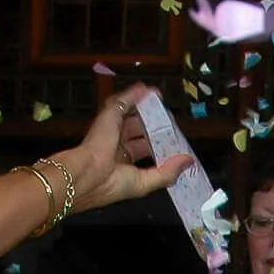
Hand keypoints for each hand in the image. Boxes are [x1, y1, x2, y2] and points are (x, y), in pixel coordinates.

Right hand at [58, 85, 190, 216]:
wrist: (85, 175)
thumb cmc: (110, 183)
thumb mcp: (145, 182)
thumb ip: (167, 172)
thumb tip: (188, 161)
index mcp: (121, 163)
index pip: (142, 148)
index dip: (157, 144)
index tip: (172, 140)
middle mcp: (115, 145)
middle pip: (138, 130)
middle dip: (154, 125)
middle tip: (169, 120)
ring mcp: (110, 129)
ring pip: (130, 114)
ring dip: (146, 107)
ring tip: (159, 101)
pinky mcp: (108, 116)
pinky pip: (123, 102)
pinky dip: (134, 95)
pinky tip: (147, 90)